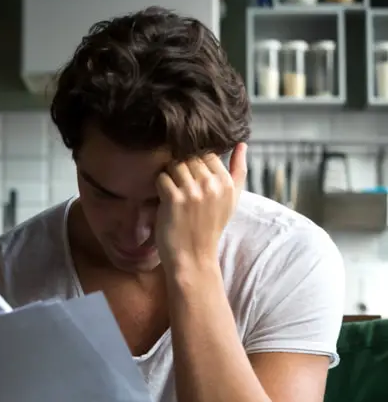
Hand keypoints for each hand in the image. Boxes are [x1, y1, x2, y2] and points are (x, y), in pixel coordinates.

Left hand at [155, 143, 247, 269]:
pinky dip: (159, 186)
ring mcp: (193, 191)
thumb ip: (238, 170)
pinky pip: (161, 178)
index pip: (207, 154)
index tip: (191, 180)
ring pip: (174, 165)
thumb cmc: (210, 227)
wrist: (193, 257)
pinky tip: (164, 199)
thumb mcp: (231, 199)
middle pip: (189, 157)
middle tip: (179, 186)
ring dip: (169, 176)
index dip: (195, 164)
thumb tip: (242, 144)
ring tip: (172, 192)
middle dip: (181, 168)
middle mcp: (212, 184)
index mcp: (228, 182)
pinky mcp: (174, 199)